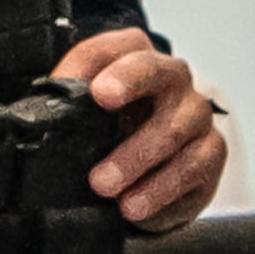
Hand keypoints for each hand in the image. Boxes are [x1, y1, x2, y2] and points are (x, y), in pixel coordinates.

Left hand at [55, 30, 226, 232]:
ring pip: (176, 128)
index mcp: (135, 57)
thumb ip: (65, 100)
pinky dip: (162, 190)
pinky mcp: (211, 152)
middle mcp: (172, 77)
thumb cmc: (106, 134)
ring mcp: (196, 114)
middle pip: (157, 73)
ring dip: (137, 161)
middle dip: (130, 94)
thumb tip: (43, 110)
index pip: (126, 48)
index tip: (99, 93)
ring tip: (107, 190)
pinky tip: (137, 206)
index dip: (115, 70)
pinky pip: (194, 167)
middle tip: (102, 140)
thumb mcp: (78, 114)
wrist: (139, 180)